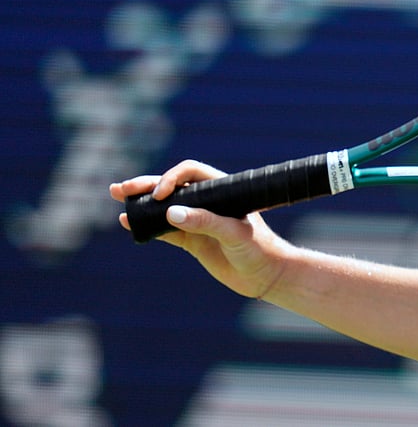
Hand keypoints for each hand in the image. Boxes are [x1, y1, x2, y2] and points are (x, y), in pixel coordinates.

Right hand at [109, 159, 291, 299]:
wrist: (266, 276)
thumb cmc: (259, 249)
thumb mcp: (234, 234)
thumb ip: (206, 222)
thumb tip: (171, 212)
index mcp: (222, 191)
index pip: (191, 174)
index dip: (171, 178)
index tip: (159, 195)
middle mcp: (208, 202)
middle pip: (172, 187)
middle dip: (146, 185)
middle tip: (121, 188)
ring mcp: (198, 221)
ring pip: (164, 208)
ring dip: (141, 203)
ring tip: (117, 197)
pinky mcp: (192, 241)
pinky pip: (164, 230)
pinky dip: (146, 225)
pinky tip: (129, 222)